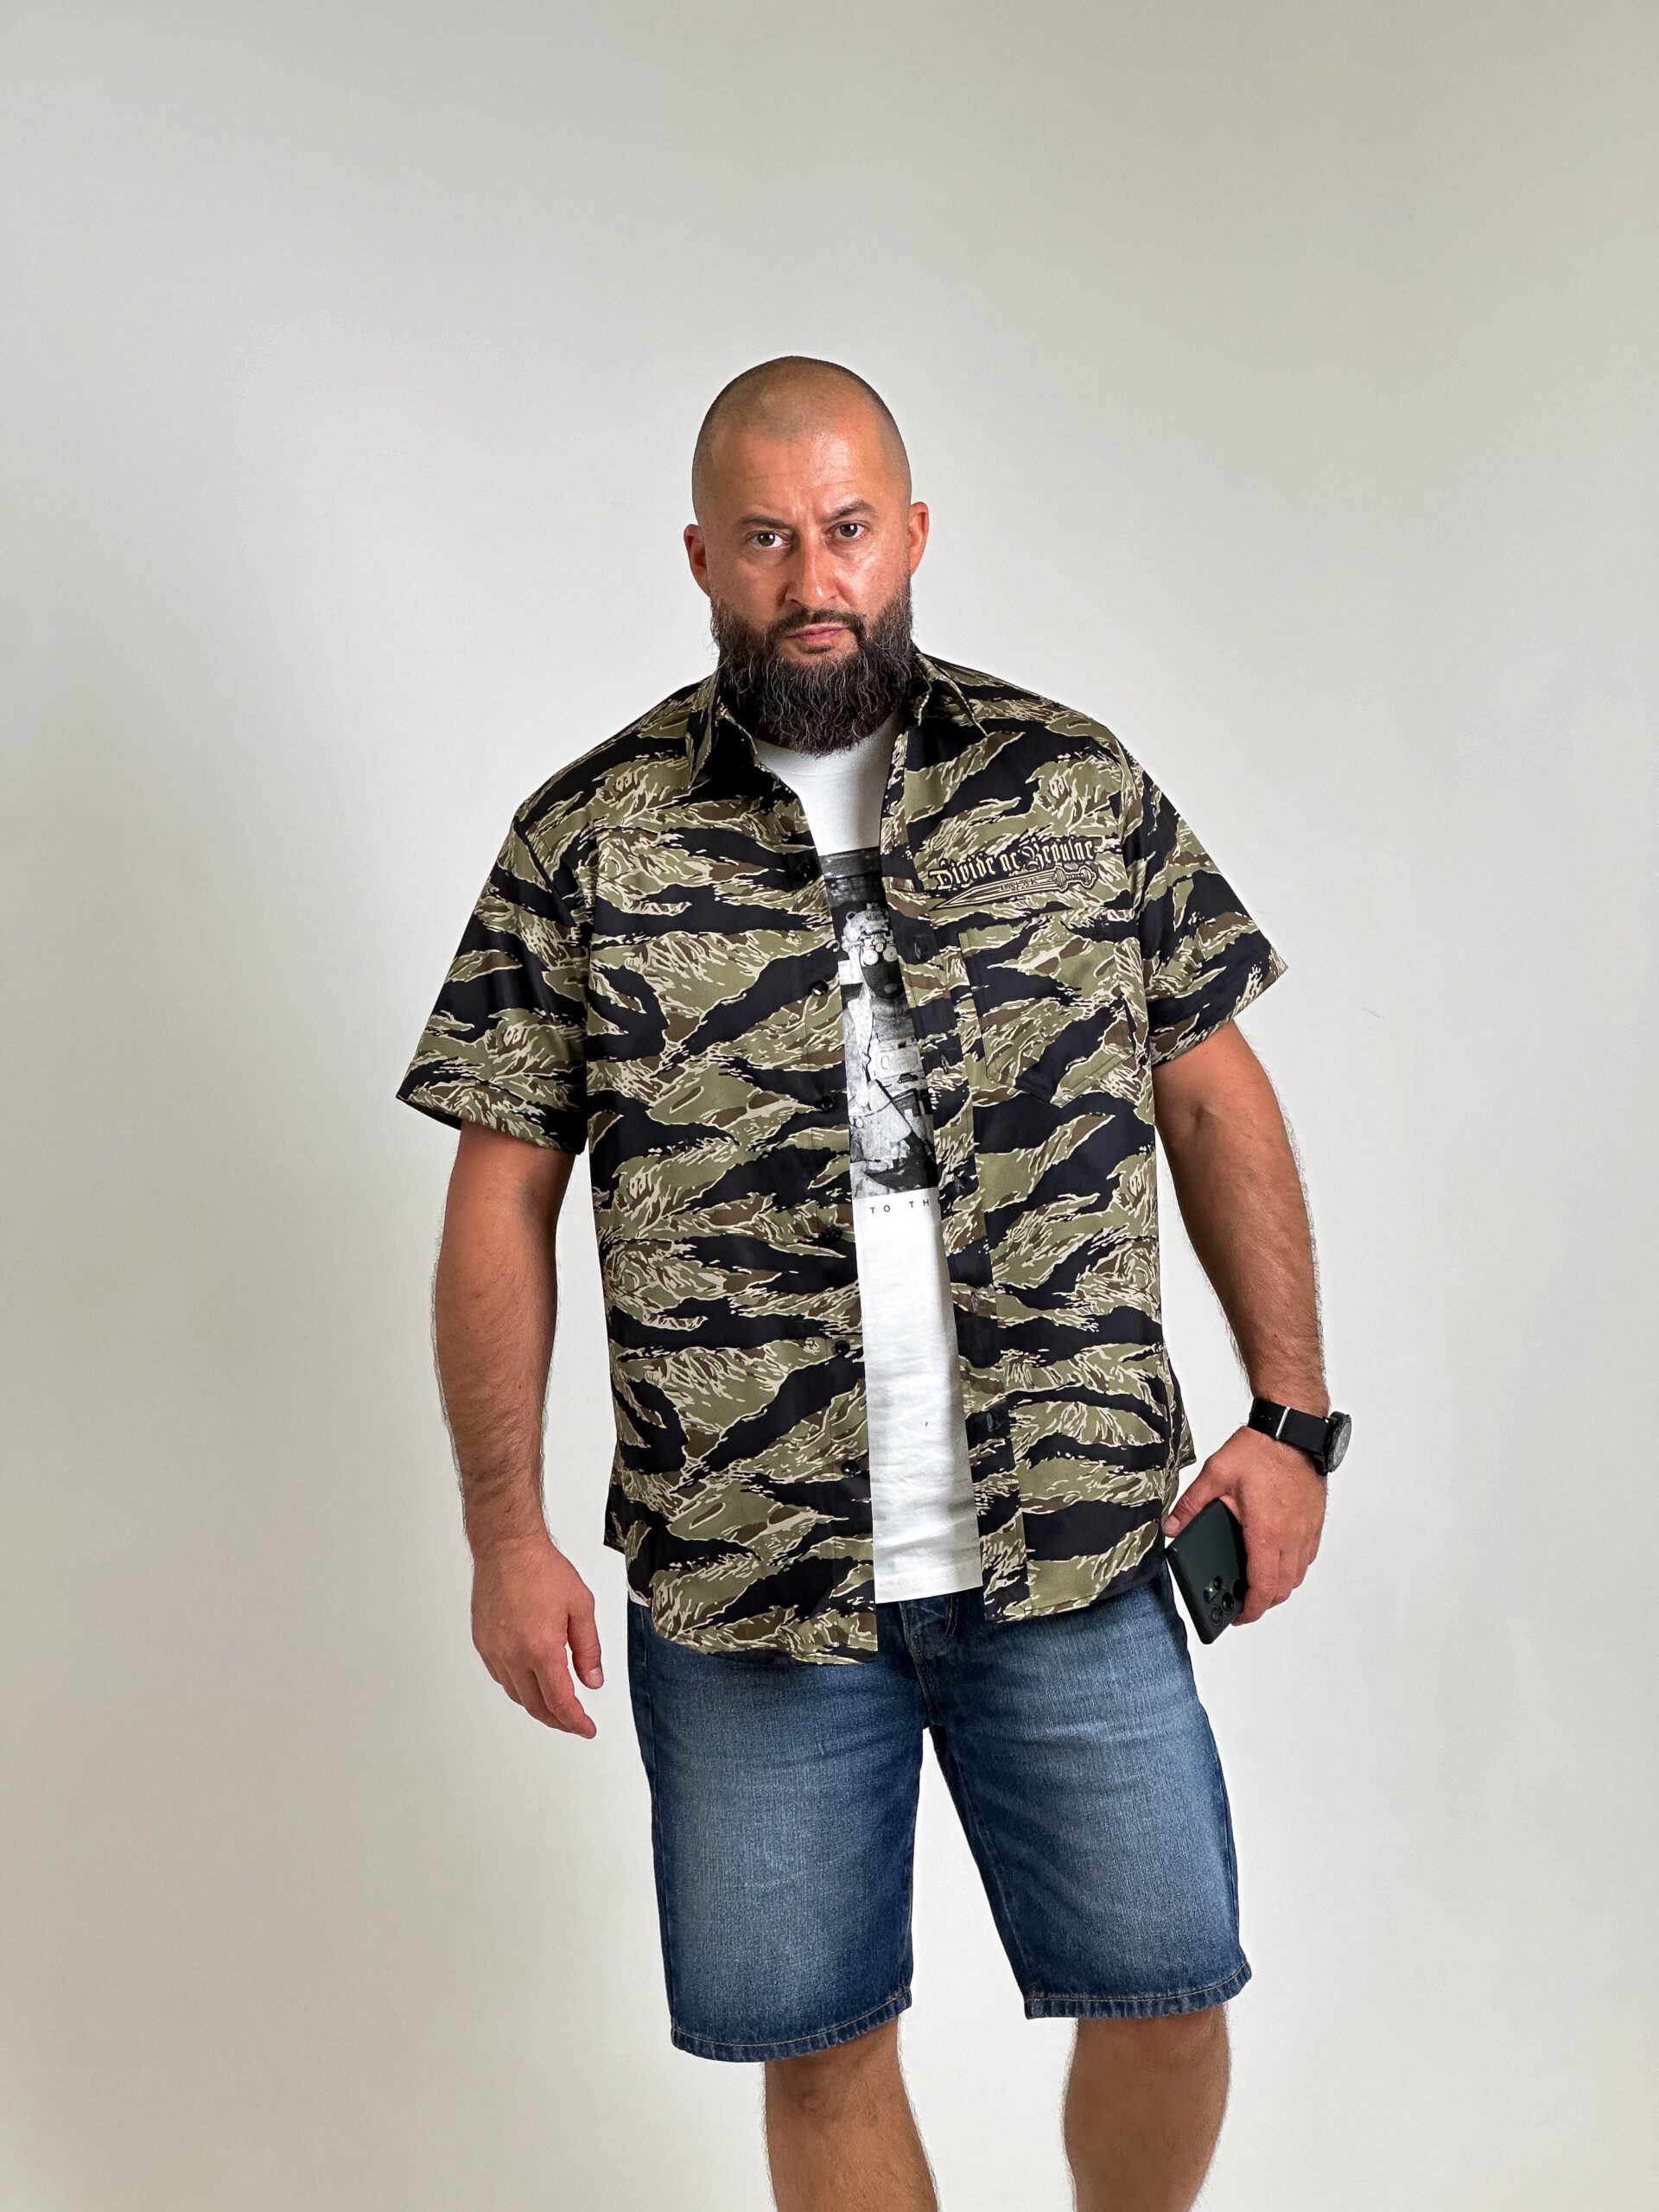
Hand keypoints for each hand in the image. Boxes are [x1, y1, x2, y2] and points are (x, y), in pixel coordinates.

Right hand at [471, 1535, 603, 1735]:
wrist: (507, 1547)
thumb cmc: (542, 1568)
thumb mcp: (581, 1606)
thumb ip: (588, 1648)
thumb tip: (592, 1681)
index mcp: (541, 1648)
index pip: (559, 1701)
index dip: (575, 1722)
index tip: (586, 1728)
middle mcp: (513, 1655)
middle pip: (536, 1706)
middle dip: (558, 1720)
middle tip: (574, 1721)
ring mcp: (494, 1651)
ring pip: (516, 1694)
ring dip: (537, 1705)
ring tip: (555, 1704)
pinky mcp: (482, 1642)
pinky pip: (501, 1677)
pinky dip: (518, 1686)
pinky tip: (530, 1680)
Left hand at [1162, 1425, 1325, 1625]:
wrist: (1293, 1429)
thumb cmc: (1262, 1449)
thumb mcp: (1216, 1475)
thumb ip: (1191, 1505)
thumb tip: (1173, 1527)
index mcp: (1266, 1532)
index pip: (1263, 1586)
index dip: (1251, 1609)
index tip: (1239, 1616)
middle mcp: (1291, 1537)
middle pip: (1282, 1588)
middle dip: (1263, 1602)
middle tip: (1243, 1602)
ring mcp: (1306, 1530)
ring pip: (1297, 1575)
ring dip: (1279, 1585)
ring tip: (1257, 1583)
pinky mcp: (1315, 1521)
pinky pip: (1307, 1557)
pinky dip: (1292, 1566)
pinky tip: (1276, 1556)